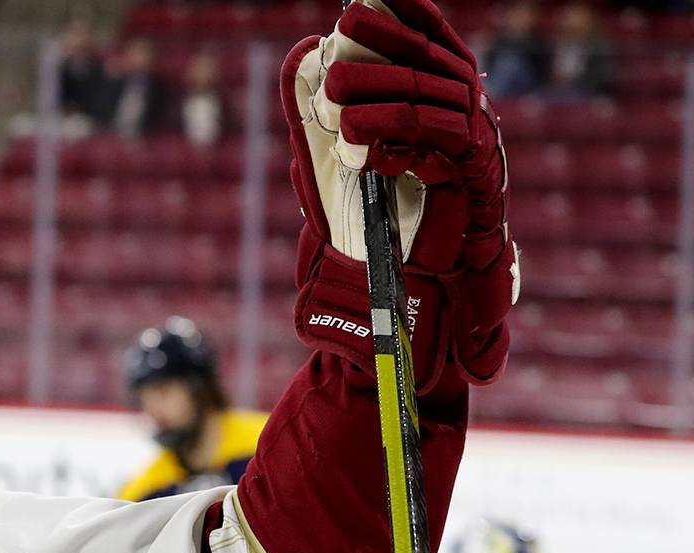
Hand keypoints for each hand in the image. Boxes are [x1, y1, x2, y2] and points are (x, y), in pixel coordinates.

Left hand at [283, 0, 512, 388]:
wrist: (412, 297)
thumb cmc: (377, 228)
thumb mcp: (340, 163)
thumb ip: (325, 116)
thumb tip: (302, 62)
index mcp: (440, 104)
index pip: (431, 43)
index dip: (405, 17)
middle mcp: (466, 117)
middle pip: (429, 65)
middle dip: (382, 52)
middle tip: (338, 43)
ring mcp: (476, 147)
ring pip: (431, 103)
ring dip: (380, 100)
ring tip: (336, 106)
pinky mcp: (478, 182)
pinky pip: (441, 147)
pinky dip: (399, 143)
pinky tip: (365, 151)